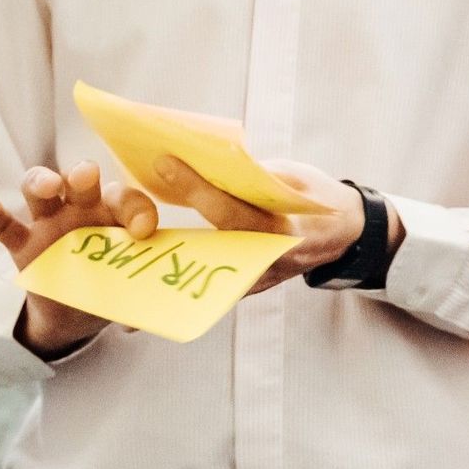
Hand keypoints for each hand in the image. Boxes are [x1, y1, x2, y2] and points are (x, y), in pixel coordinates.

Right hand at [0, 161, 156, 357]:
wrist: (76, 308)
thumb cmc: (110, 283)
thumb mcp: (127, 287)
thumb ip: (134, 296)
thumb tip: (136, 325)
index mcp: (115, 215)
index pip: (127, 202)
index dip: (137, 211)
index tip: (142, 231)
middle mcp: (82, 209)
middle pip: (81, 182)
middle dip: (84, 175)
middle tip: (87, 176)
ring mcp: (49, 224)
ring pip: (41, 191)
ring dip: (43, 182)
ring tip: (48, 186)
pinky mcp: (22, 244)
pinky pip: (5, 226)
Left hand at [140, 153, 366, 295]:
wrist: (344, 231)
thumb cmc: (313, 194)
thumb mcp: (288, 175)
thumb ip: (247, 175)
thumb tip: (199, 160)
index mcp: (285, 226)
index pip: (232, 208)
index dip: (197, 186)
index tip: (162, 161)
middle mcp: (271, 260)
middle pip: (211, 252)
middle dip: (168, 248)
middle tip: (125, 244)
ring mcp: (261, 280)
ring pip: (207, 284)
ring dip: (166, 286)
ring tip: (125, 297)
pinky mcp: (249, 289)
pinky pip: (209, 293)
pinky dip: (179, 295)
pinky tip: (144, 308)